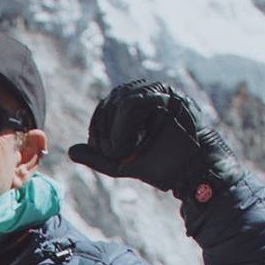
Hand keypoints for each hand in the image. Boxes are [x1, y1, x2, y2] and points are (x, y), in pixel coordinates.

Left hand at [68, 79, 240, 202]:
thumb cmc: (162, 168)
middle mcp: (148, 92)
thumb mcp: (122, 165)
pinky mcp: (170, 96)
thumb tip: (70, 151)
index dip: (97, 129)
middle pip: (109, 102)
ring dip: (115, 132)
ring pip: (120, 101)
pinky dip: (125, 128)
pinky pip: (134, 102)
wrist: (193, 173)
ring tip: (126, 152)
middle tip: (116, 155)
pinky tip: (131, 146)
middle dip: (104, 132)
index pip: (105, 107)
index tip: (104, 152)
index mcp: (136, 105)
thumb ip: (97, 157)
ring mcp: (160, 91)